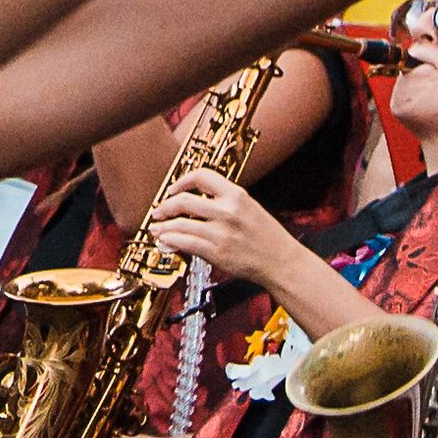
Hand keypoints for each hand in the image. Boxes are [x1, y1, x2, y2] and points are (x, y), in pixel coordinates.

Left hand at [148, 167, 293, 286]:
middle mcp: (228, 211)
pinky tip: (166, 241)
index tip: (173, 189)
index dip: (182, 181)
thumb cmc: (266, 236)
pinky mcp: (217, 252)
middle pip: (184, 201)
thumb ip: (223, 203)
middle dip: (165, 206)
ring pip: (181, 224)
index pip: (202, 176)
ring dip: (164, 227)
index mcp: (236, 195)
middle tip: (159, 212)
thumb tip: (192, 206)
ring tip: (157, 230)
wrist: (281, 261)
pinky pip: (185, 243)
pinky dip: (171, 241)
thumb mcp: (248, 208)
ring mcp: (221, 232)